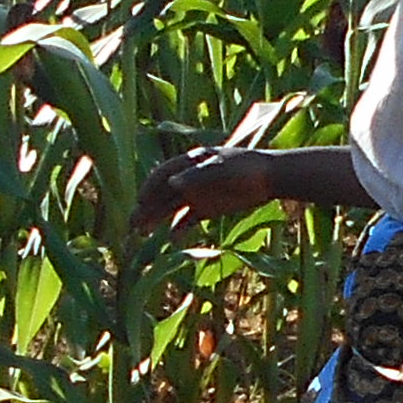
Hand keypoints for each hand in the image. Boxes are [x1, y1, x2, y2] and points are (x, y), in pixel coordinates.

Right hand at [133, 146, 279, 235]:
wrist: (270, 177)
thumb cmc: (246, 168)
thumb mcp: (222, 170)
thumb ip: (197, 177)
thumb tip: (171, 183)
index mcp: (190, 162)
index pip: (162, 175)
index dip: (148, 188)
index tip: (139, 203)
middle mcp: (189, 178)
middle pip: (162, 194)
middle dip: (146, 208)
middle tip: (132, 226)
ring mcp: (197, 193)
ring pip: (170, 207)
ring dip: (156, 219)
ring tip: (142, 234)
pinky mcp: (207, 208)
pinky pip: (188, 219)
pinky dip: (179, 229)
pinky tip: (171, 240)